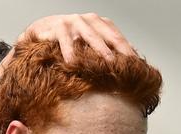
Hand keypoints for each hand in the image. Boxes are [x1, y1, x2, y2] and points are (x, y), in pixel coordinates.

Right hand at [18, 13, 135, 62]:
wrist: (41, 30)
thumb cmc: (67, 39)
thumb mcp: (88, 43)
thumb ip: (105, 49)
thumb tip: (128, 63)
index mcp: (100, 23)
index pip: (118, 38)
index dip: (129, 52)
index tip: (138, 67)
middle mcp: (89, 20)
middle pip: (109, 36)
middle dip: (120, 50)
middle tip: (129, 65)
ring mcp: (74, 22)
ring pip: (91, 37)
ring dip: (100, 50)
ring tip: (108, 62)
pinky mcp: (58, 28)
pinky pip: (65, 41)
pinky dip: (69, 52)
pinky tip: (73, 63)